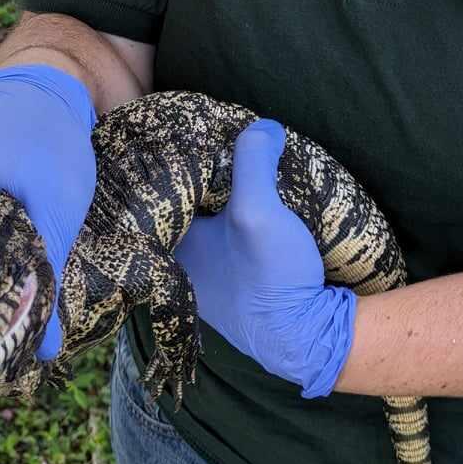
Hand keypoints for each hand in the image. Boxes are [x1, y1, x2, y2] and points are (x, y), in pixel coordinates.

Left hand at [173, 119, 355, 398]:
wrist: (308, 337)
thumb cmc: (269, 279)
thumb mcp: (259, 211)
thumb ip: (252, 162)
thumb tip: (262, 126)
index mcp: (168, 251)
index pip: (154, 198)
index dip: (165, 166)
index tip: (177, 136)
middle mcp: (179, 268)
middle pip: (179, 211)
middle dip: (191, 181)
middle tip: (207, 145)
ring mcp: (207, 280)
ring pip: (202, 227)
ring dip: (213, 202)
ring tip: (226, 166)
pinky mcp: (235, 287)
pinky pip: (223, 243)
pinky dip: (230, 223)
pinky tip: (245, 205)